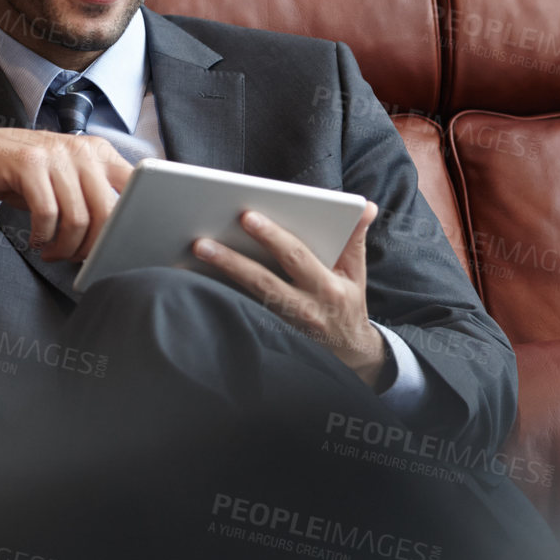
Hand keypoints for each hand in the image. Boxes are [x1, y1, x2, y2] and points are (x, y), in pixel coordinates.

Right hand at [0, 128, 131, 261]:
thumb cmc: (26, 174)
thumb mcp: (68, 179)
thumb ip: (95, 196)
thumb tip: (118, 238)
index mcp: (100, 153)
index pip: (134, 187)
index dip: (133, 220)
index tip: (120, 246)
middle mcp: (83, 150)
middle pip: (107, 211)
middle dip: (94, 246)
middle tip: (77, 258)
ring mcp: (56, 155)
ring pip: (77, 217)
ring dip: (66, 246)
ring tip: (53, 252)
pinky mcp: (28, 164)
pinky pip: (47, 213)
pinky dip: (43, 236)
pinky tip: (37, 241)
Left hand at [192, 202, 385, 386]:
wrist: (349, 353)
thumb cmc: (348, 303)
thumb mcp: (357, 273)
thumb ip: (356, 238)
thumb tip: (364, 206)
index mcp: (327, 287)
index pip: (296, 256)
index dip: (272, 237)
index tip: (246, 216)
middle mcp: (304, 307)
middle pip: (263, 280)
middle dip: (232, 260)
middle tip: (202, 241)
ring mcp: (284, 323)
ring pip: (247, 298)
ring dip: (220, 277)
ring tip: (195, 255)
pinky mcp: (271, 332)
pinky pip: (243, 311)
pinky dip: (221, 294)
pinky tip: (196, 278)